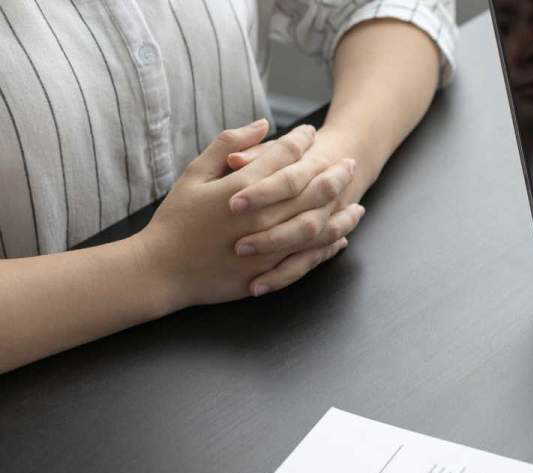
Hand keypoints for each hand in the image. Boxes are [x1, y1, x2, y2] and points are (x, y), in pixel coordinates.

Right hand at [134, 120, 358, 307]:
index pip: (283, 157)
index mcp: (241, 188)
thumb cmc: (176, 220)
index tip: (310, 132)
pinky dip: (328, 245)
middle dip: (333, 171)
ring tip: (356, 198)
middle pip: (310, 188)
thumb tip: (263, 124)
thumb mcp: (194, 174)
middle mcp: (260, 217)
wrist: (161, 270)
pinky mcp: (269, 272)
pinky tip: (340, 236)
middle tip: (348, 161)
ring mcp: (268, 246)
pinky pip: (308, 257)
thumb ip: (228, 145)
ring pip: (317, 224)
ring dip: (340, 209)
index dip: (300, 140)